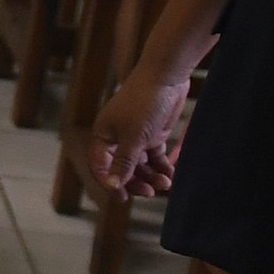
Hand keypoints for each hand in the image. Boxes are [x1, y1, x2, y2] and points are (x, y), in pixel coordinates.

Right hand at [84, 63, 190, 196]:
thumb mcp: (134, 137)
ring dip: (151, 176)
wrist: (167, 76)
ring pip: (140, 165)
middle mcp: (117, 138)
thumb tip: (113, 186)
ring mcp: (135, 136)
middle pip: (122, 169)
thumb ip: (124, 163)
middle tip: (151, 192)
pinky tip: (171, 174)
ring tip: (166, 182)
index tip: (124, 198)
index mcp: (103, 136)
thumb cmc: (144, 102)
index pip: (101, 167)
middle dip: (136, 182)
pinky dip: (162, 167)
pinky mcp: (153, 134)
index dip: (111, 183)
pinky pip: (155, 157)